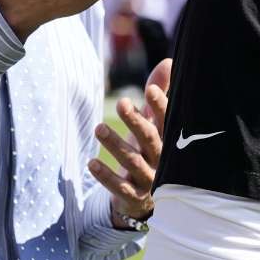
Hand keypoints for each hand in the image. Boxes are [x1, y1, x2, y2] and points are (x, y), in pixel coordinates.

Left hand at [89, 58, 171, 224]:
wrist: (148, 197)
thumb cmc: (151, 148)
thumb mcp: (155, 122)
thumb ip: (161, 92)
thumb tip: (168, 62)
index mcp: (169, 140)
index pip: (168, 121)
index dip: (160, 106)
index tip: (149, 89)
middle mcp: (162, 160)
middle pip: (150, 139)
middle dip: (135, 121)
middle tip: (121, 102)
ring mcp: (150, 180)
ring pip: (133, 162)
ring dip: (116, 145)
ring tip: (99, 128)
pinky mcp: (134, 197)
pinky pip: (120, 187)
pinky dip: (106, 176)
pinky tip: (91, 163)